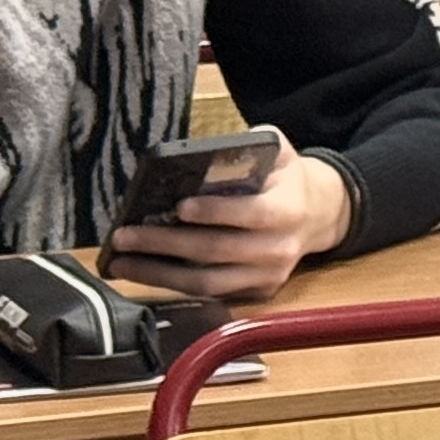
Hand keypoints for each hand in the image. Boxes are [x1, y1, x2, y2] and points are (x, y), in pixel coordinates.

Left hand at [102, 151, 355, 301]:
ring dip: (159, 275)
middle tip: (124, 236)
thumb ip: (252, 145)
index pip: (251, 214)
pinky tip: (143, 272)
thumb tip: (205, 152)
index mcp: (288, 209)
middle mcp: (280, 248)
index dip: (216, 212)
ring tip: (120, 263)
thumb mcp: (280, 152)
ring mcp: (268, 276)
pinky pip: (210, 294)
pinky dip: (173, 285)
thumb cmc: (287, 179)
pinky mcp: (258, 292)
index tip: (178, 206)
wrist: (320, 215)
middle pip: (216, 251)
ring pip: (208, 282)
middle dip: (165, 244)